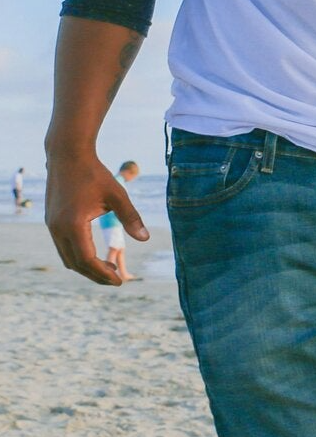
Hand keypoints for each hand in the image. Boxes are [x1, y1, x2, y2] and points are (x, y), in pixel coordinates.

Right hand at [45, 150, 148, 285]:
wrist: (67, 155)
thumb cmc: (95, 174)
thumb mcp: (117, 195)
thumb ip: (131, 217)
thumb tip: (144, 239)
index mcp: (72, 224)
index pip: (87, 259)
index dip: (103, 274)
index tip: (119, 281)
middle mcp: (57, 228)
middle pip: (76, 264)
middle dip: (96, 275)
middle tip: (117, 281)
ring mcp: (51, 226)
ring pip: (67, 257)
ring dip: (87, 266)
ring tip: (109, 268)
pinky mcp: (51, 221)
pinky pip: (63, 247)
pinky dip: (79, 255)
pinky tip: (96, 254)